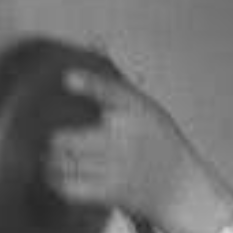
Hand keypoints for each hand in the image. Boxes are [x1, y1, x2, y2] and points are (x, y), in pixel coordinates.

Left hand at [46, 69, 232, 232]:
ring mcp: (118, 166)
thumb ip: (117, 86)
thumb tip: (95, 41)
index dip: (88, 84)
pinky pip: (71, 186)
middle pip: (70, 137)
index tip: (68, 79)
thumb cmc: (159, 144)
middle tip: (51, 139)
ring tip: (50, 158)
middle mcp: (127, 137)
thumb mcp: (147, 110)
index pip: (110, 91)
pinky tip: (55, 176)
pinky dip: (57, 181)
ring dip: (52, 160)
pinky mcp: (112, 191)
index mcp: (137, 110)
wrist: (182, 188)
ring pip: (66, 162)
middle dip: (54, 139)